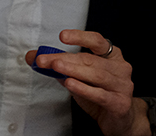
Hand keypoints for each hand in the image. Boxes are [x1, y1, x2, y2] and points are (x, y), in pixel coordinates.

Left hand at [25, 30, 147, 135]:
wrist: (119, 119)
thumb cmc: (99, 92)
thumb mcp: (78, 76)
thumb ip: (59, 65)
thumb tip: (33, 57)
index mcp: (112, 56)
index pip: (97, 41)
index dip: (80, 36)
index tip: (62, 36)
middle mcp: (120, 68)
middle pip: (90, 59)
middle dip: (64, 58)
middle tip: (44, 59)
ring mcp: (122, 86)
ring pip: (96, 75)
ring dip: (73, 70)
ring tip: (56, 68)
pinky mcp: (120, 103)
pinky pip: (100, 94)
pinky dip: (84, 89)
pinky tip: (70, 84)